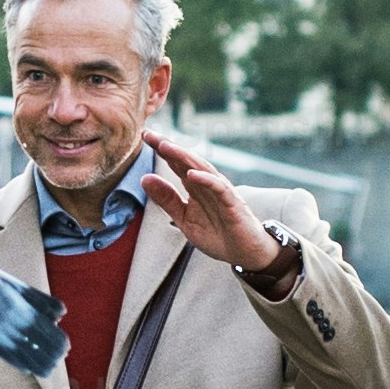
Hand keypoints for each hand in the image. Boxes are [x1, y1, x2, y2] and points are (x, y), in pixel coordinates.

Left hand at [135, 130, 281, 271]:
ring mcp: (221, 192)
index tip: (144, 135)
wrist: (245, 253)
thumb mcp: (184, 219)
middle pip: (187, 161)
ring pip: (202, 169)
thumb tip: (144, 179)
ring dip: (183, 157)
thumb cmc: (217, 235)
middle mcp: (208, 184)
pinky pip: (219, 189)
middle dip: (168, 147)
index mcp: (195, 187)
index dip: (161, 149)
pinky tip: (191, 174)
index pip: (176, 163)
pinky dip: (206, 180)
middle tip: (149, 135)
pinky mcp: (233, 204)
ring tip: (165, 147)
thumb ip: (167, 200)